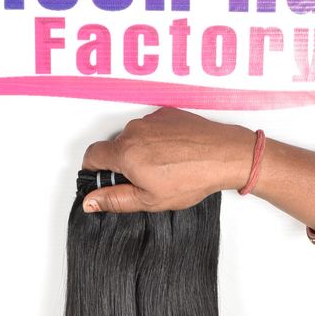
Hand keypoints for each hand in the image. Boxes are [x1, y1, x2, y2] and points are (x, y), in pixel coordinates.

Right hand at [79, 107, 255, 213]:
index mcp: (125, 153)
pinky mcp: (166, 114)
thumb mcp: (149, 199)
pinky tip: (173, 155)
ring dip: (141, 152)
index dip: (94, 171)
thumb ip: (114, 199)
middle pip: (114, 148)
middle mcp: (134, 131)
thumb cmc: (191, 178)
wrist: (224, 156)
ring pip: (134, 138)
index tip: (103, 181)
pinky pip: (151, 128)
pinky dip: (156, 141)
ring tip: (164, 168)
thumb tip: (90, 201)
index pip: (91, 156)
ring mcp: (151, 120)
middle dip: (122, 165)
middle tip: (144, 181)